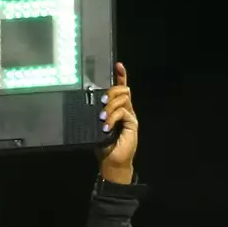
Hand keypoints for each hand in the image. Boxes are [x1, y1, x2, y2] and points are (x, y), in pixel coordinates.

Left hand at [97, 62, 137, 183]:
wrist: (112, 162)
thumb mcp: (97, 126)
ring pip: (122, 99)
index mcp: (116, 109)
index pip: (120, 89)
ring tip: (102, 119)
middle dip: (110, 93)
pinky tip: (106, 126)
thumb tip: (95, 103)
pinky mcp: (133, 123)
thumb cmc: (103, 144)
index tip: (118, 65)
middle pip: (121, 90)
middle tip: (102, 104)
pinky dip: (113, 118)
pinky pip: (123, 112)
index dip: (120, 76)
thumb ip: (99, 113)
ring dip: (110, 107)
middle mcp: (125, 109)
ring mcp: (130, 115)